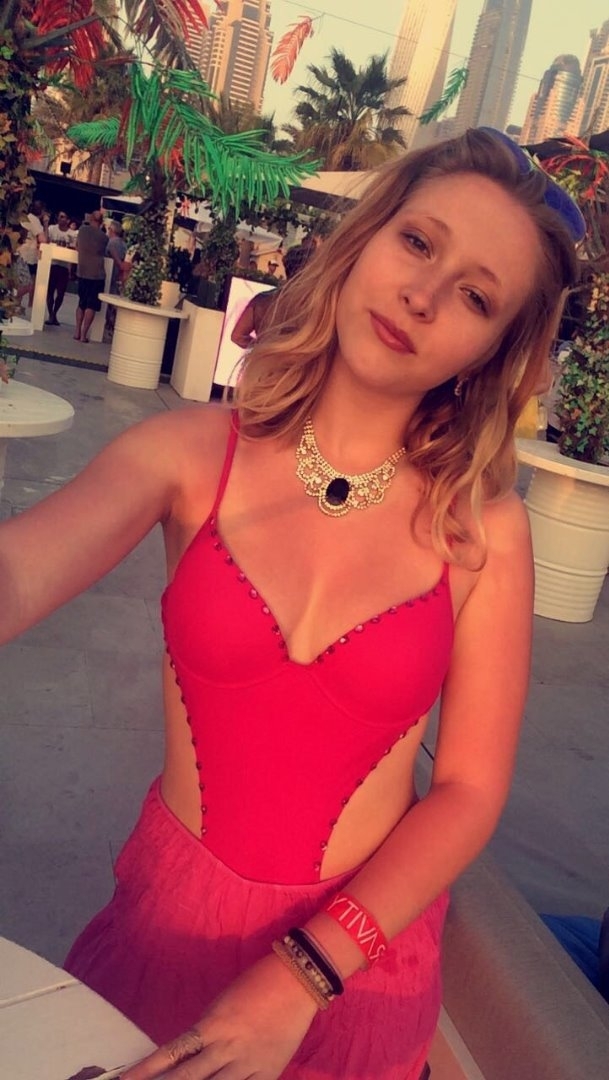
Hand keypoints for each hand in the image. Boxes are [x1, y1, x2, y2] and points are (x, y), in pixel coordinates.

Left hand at [121, 953, 318, 1079]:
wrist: (298, 979)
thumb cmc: (256, 984)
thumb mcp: (221, 1005)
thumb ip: (204, 1034)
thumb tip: (185, 1058)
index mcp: (212, 1025)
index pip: (171, 1054)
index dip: (146, 1072)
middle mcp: (226, 1048)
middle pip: (187, 1079)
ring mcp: (248, 1064)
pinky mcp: (268, 1074)